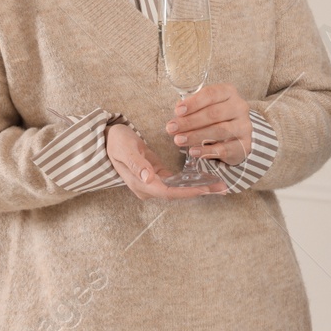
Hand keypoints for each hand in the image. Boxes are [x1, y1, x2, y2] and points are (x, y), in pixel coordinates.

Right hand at [105, 122, 224, 198]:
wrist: (107, 137)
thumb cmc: (116, 141)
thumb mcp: (125, 149)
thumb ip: (137, 165)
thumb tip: (149, 179)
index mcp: (141, 184)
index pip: (169, 192)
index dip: (189, 192)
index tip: (206, 188)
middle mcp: (148, 187)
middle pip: (177, 194)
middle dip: (200, 191)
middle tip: (223, 188)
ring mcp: (152, 182)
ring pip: (179, 189)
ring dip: (198, 187)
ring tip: (219, 184)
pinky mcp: (157, 174)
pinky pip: (177, 181)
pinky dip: (191, 180)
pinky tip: (205, 177)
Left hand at [165, 82, 253, 164]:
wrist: (237, 136)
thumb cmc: (216, 117)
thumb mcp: (205, 107)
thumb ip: (192, 107)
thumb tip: (178, 111)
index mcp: (229, 92)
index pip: (211, 94)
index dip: (193, 103)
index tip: (177, 111)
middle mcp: (239, 107)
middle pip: (214, 113)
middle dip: (190, 121)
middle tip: (171, 128)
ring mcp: (244, 126)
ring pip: (219, 130)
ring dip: (196, 136)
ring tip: (178, 140)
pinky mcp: (244, 145)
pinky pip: (224, 149)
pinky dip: (206, 151)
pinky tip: (193, 151)